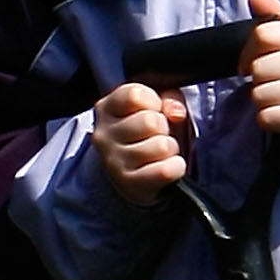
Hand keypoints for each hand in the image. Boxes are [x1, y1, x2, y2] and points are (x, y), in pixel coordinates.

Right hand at [92, 79, 190, 201]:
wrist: (136, 173)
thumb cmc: (148, 133)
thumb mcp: (158, 105)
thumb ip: (170, 99)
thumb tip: (176, 113)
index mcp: (106, 108)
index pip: (135, 95)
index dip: (154, 101)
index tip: (153, 110)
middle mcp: (103, 135)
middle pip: (150, 122)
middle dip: (164, 128)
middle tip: (156, 135)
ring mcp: (113, 162)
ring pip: (161, 146)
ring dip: (170, 149)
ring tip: (159, 152)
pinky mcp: (128, 184)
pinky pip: (165, 171)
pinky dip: (176, 168)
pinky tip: (167, 167)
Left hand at [244, 0, 279, 151]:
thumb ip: (273, 18)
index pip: (262, 35)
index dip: (247, 52)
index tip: (250, 63)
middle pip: (258, 68)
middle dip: (258, 80)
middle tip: (274, 83)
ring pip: (259, 95)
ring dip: (262, 101)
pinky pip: (266, 117)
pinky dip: (268, 119)